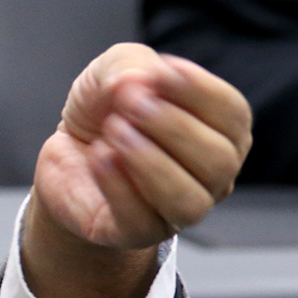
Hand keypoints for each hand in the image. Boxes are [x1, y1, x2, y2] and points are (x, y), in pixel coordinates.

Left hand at [23, 44, 250, 297]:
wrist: (65, 154)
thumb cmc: (105, 111)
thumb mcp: (115, 70)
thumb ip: (131, 65)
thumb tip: (138, 82)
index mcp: (221, 131)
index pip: (233, 115)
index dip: (199, 91)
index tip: (160, 71)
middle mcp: (212, 176)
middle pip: (218, 159)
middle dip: (172, 124)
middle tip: (129, 101)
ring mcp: (178, 209)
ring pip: (189, 200)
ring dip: (150, 160)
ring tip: (113, 130)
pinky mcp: (137, 231)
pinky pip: (141, 220)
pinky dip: (119, 186)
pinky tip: (99, 156)